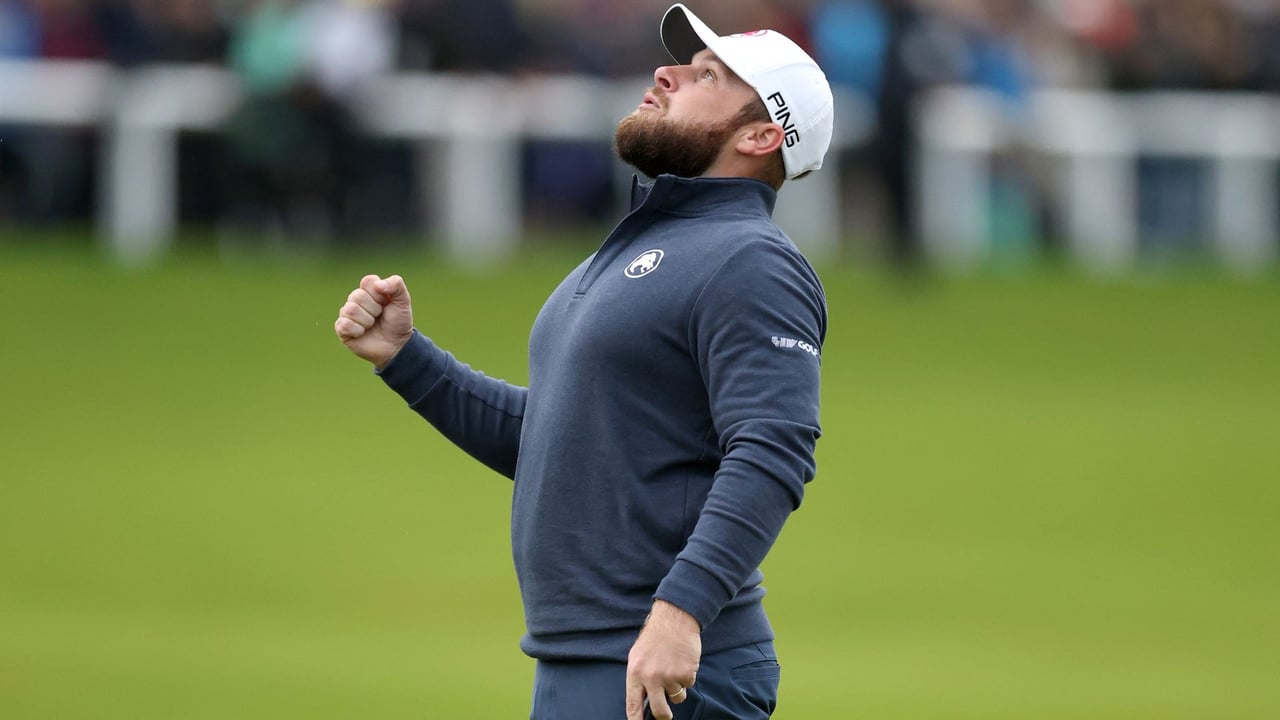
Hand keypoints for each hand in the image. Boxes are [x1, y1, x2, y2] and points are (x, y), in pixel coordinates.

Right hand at [334, 274, 413, 368]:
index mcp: (369, 290)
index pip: (367, 281)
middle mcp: (356, 300)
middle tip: (379, 316)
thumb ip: (396, 284)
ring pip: (351, 309)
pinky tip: (363, 333)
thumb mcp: (403, 301)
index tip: (386, 303)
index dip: (379, 294)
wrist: (396, 345)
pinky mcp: (342, 328)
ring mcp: (347, 314)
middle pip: (358, 295)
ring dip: (367, 320)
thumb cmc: (398, 322)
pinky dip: (358, 330)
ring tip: (372, 325)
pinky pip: (344, 324)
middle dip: (374, 309)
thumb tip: (378, 284)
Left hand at [625, 600, 700, 719]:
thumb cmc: (655, 637)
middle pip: (660, 711)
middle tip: (666, 715)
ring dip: (678, 687)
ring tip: (673, 666)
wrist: (674, 619)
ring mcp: (670, 676)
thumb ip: (639, 678)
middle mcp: (652, 677)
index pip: (633, 705)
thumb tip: (643, 700)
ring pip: (678, 697)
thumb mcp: (637, 656)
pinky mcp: (686, 673)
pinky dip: (688, 676)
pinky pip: (689, 685)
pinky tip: (682, 661)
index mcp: (636, 673)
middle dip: (664, 716)